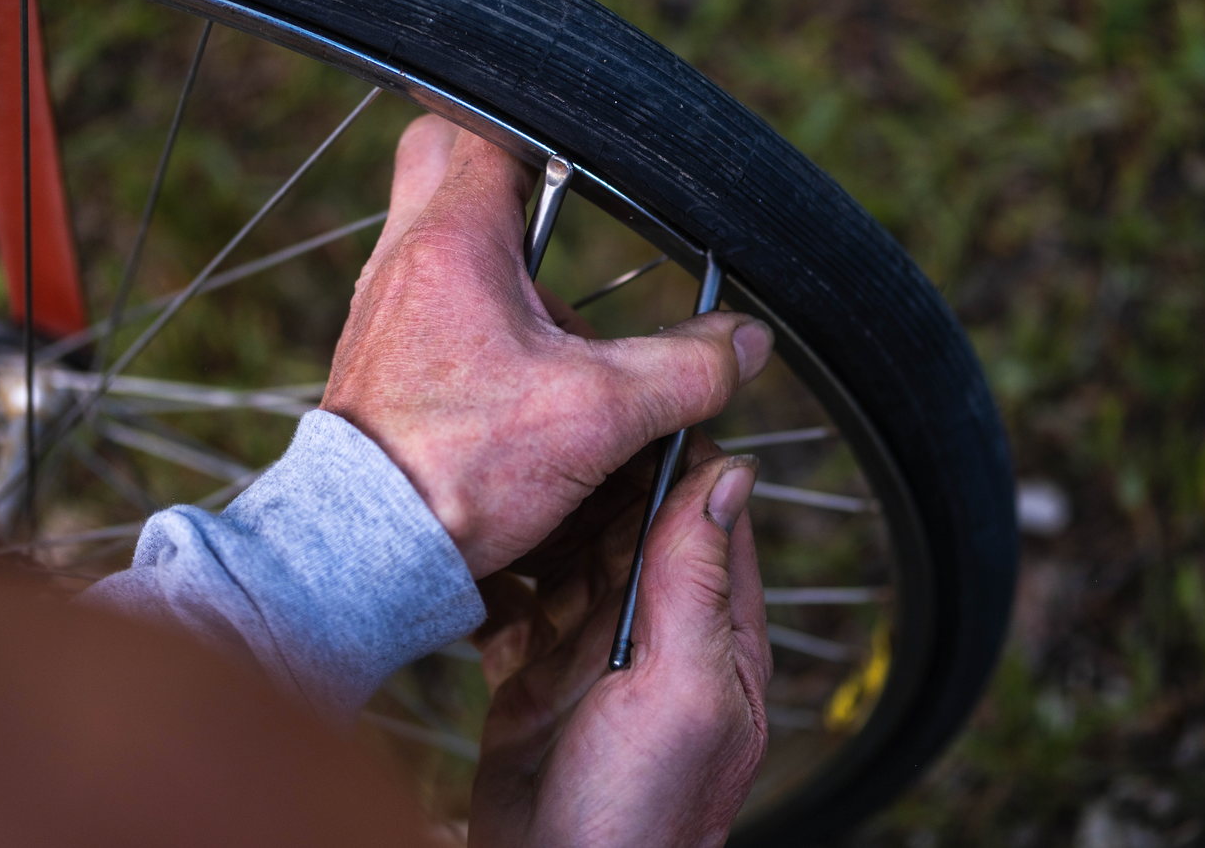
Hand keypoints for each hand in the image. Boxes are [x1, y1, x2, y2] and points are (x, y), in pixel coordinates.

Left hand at [320, 115, 773, 579]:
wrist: (368, 555)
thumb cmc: (458, 473)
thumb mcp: (599, 417)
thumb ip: (686, 370)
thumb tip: (748, 344)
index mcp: (452, 242)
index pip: (492, 129)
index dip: (552, 135)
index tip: (596, 165)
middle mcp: (404, 258)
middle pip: (444, 158)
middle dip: (505, 175)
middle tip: (557, 218)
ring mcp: (383, 306)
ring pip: (441, 234)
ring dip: (504, 262)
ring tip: (557, 333)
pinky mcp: (381, 354)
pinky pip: (432, 296)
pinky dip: (480, 313)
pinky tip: (519, 374)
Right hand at [469, 447, 770, 847]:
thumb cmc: (644, 818)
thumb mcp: (684, 690)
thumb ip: (700, 582)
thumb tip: (731, 474)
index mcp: (718, 631)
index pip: (707, 511)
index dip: (672, 451)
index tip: (627, 399)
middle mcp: (661, 634)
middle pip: (631, 524)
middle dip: (591, 479)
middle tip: (540, 427)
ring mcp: (594, 655)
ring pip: (572, 557)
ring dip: (541, 520)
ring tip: (500, 473)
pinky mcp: (536, 679)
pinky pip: (519, 607)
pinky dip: (497, 578)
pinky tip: (472, 552)